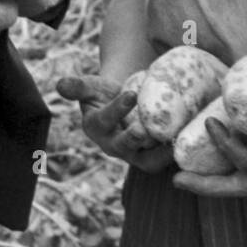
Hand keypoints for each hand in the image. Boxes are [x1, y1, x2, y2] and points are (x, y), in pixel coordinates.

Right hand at [56, 73, 172, 172]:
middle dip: (134, 138)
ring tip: (173, 140)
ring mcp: (132, 154)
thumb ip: (77, 86)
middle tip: (145, 128)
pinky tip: (186, 142)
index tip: (130, 94)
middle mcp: (112, 145)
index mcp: (95, 127)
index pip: (104, 119)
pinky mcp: (149, 158)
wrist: (122, 103)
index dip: (116, 108)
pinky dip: (171, 155)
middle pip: (123, 145)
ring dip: (158, 153)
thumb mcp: (90, 86)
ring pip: (145, 160)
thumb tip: (59, 84)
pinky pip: (160, 161)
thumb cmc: (104, 93)